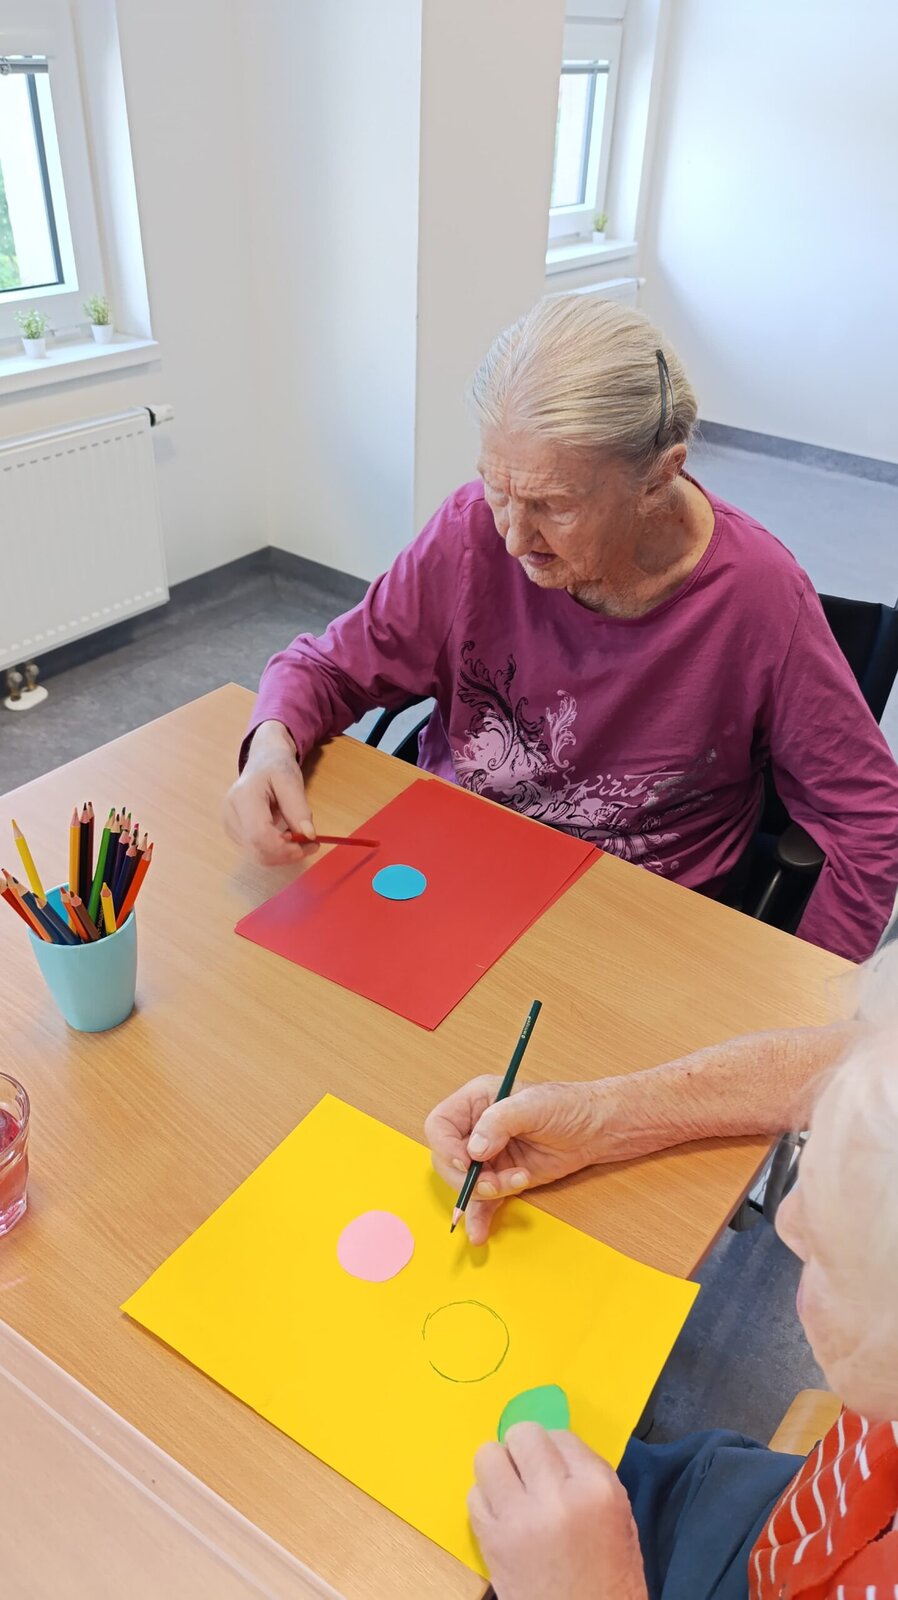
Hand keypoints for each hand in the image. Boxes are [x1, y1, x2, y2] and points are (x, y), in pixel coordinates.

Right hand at [222, 720, 318, 865]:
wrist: (262, 762)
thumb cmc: (276, 768)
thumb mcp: (291, 781)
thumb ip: (298, 808)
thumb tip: (308, 835)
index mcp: (243, 797)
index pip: (259, 835)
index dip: (285, 848)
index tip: (311, 844)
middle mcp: (230, 814)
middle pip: (257, 850)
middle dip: (287, 854)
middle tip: (310, 844)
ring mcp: (229, 826)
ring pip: (257, 855)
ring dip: (283, 854)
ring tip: (298, 837)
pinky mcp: (233, 833)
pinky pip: (256, 852)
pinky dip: (275, 851)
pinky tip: (285, 836)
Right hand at [425, 1078, 602, 1244]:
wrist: (596, 1130)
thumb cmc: (567, 1105)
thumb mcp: (533, 1106)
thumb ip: (500, 1122)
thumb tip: (475, 1150)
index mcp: (475, 1101)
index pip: (440, 1125)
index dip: (445, 1147)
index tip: (467, 1163)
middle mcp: (476, 1128)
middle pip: (447, 1160)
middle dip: (469, 1177)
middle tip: (496, 1183)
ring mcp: (488, 1156)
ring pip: (465, 1184)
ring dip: (484, 1194)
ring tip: (517, 1182)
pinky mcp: (502, 1179)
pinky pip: (482, 1202)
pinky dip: (479, 1218)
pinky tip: (479, 1233)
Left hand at [470, 1424, 646, 1599]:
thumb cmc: (610, 1579)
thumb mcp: (618, 1519)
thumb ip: (587, 1478)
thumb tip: (551, 1449)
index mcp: (598, 1489)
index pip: (561, 1435)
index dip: (553, 1451)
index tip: (551, 1467)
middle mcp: (558, 1495)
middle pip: (523, 1436)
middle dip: (522, 1451)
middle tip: (527, 1473)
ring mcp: (521, 1518)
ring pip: (489, 1457)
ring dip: (498, 1469)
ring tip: (510, 1490)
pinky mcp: (493, 1541)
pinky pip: (474, 1495)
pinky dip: (484, 1501)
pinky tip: (501, 1516)